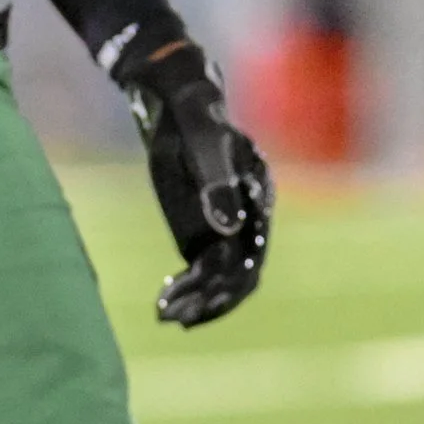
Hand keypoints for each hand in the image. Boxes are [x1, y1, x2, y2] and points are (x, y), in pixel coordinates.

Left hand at [118, 39, 271, 327]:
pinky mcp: (205, 231)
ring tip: (166, 316)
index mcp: (258, 195)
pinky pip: (205, 271)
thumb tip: (228, 228)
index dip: (229, 279)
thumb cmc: (194, 116)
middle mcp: (249, 217)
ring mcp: (227, 227)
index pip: (251, 252)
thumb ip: (216, 181)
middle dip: (212, 299)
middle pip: (240, 274)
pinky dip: (190, 290)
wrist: (177, 106)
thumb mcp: (203, 142)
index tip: (199, 295)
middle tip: (177, 317)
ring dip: (200, 302)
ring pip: (223, 279)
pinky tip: (165, 303)